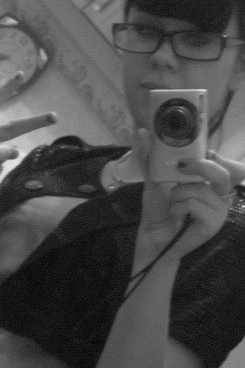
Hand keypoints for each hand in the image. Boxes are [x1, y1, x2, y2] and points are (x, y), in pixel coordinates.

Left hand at [136, 129, 244, 259]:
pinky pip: (196, 205)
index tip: (208, 153)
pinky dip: (179, 208)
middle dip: (201, 167)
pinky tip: (177, 216)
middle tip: (180, 167)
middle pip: (222, 174)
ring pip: (201, 190)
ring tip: (172, 204)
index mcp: (208, 183)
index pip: (226, 166)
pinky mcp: (213, 224)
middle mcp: (218, 196)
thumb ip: (150, 157)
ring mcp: (218, 211)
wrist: (152, 235)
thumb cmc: (158, 208)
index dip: (220, 159)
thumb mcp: (153, 179)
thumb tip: (142, 132)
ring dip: (178, 194)